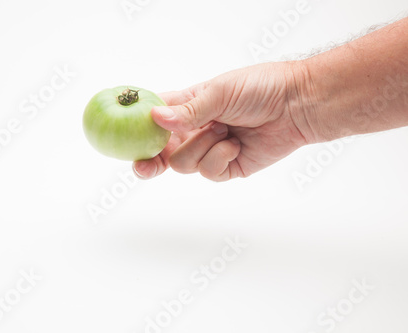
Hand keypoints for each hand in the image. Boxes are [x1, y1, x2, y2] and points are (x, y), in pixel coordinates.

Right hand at [132, 62, 310, 181]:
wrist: (297, 105)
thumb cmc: (259, 88)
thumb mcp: (219, 92)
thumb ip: (188, 110)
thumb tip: (155, 119)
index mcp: (187, 107)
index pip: (153, 121)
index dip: (138, 132)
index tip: (126, 140)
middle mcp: (194, 130)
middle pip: (162, 152)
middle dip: (152, 160)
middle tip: (144, 166)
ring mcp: (209, 150)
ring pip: (183, 164)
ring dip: (202, 147)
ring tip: (224, 130)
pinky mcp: (226, 167)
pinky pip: (209, 172)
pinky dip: (220, 158)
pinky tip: (236, 145)